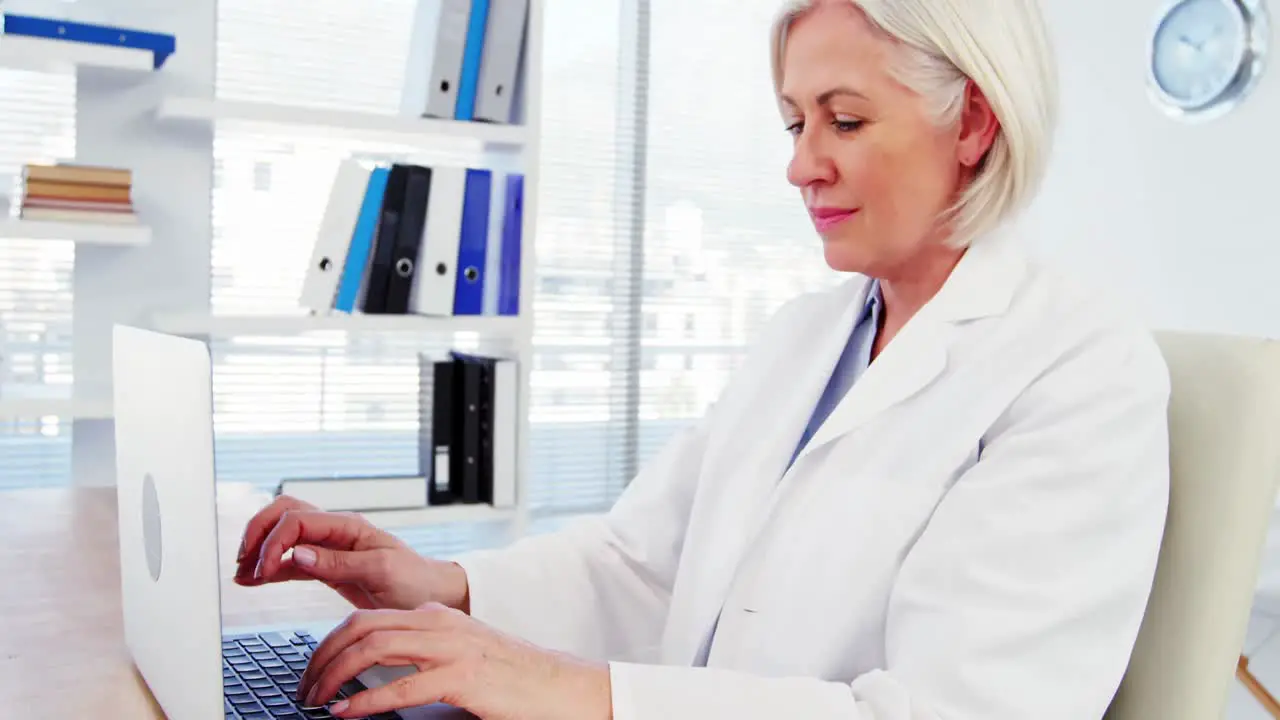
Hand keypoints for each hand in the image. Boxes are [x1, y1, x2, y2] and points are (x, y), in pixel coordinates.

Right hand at [235, 495, 469, 611]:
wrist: (430, 595)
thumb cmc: (414, 580)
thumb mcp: (380, 571)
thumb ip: (339, 562)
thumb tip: (299, 554)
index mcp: (348, 527)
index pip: (297, 520)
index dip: (275, 541)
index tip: (265, 568)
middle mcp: (335, 532)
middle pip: (283, 514)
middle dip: (259, 533)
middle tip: (245, 563)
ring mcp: (328, 548)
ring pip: (283, 534)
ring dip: (260, 550)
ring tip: (242, 574)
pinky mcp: (326, 567)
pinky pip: (290, 561)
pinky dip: (270, 568)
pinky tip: (254, 580)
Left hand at [297, 604, 611, 719]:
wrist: (559, 686)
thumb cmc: (510, 677)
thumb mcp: (458, 655)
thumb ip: (419, 655)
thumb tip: (372, 672)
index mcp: (436, 616)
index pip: (366, 618)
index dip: (329, 643)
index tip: (311, 670)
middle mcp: (439, 623)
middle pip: (360, 627)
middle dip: (321, 656)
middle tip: (303, 686)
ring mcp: (451, 647)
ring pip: (372, 648)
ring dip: (333, 674)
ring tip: (315, 699)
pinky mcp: (463, 677)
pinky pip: (401, 687)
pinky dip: (365, 702)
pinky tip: (345, 713)